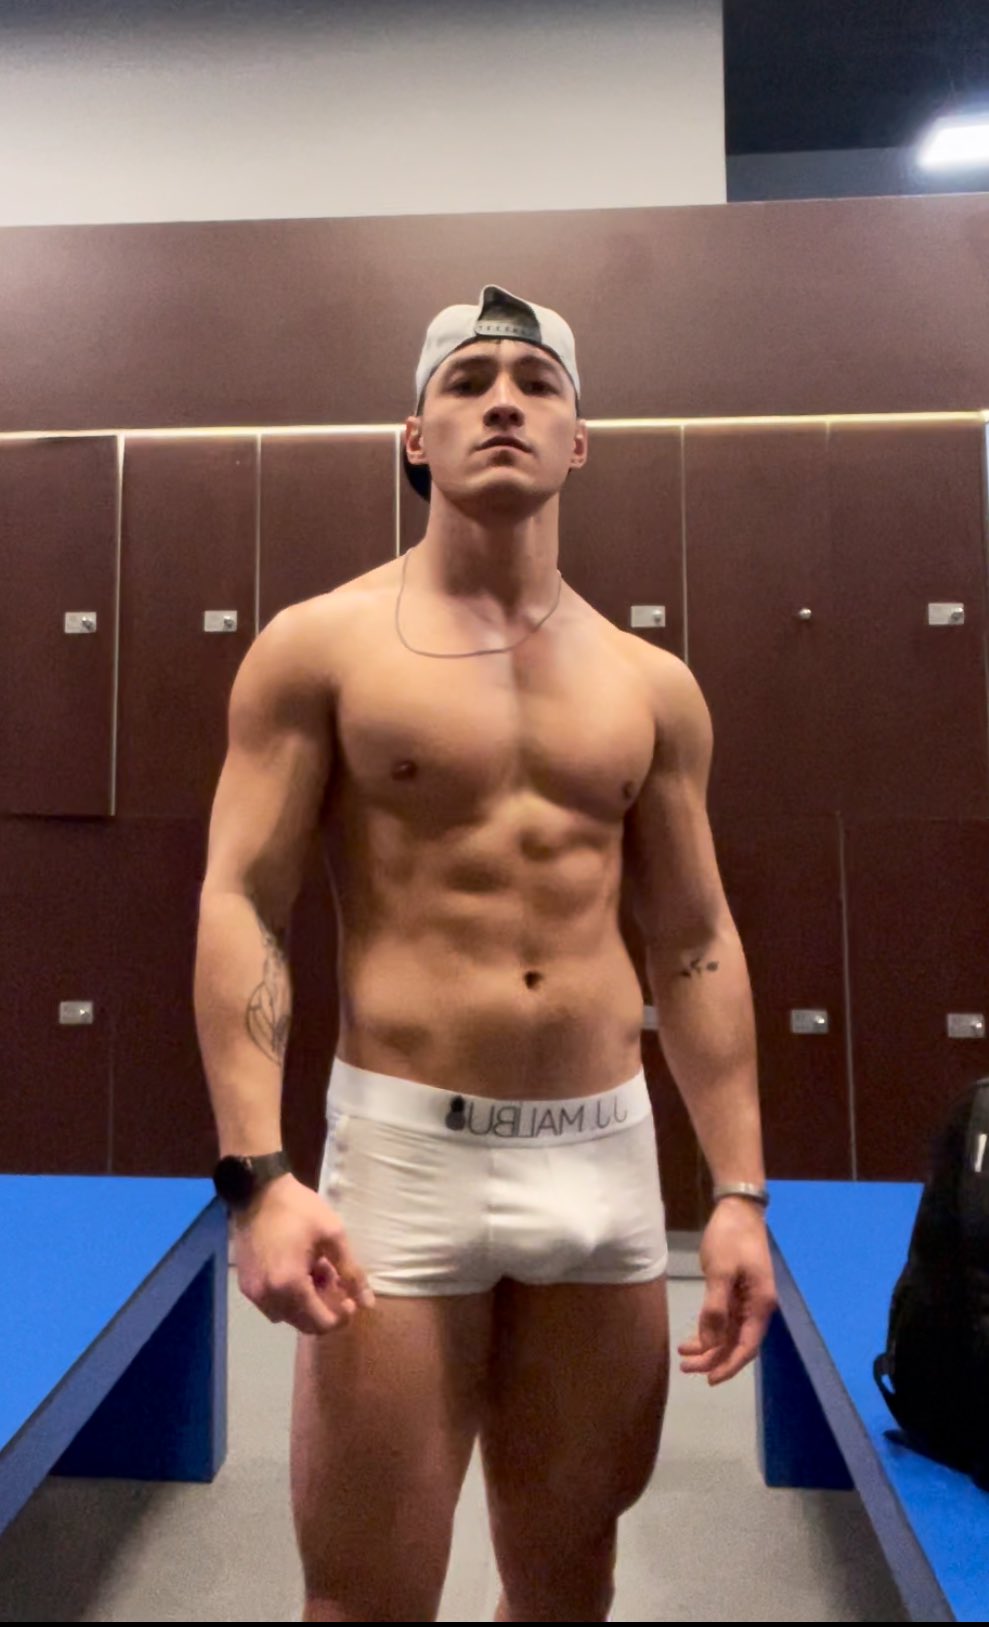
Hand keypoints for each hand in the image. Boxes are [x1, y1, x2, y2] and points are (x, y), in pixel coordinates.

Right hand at [232, 1173, 375, 1336]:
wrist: (258, 1191)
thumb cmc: (299, 1209)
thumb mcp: (333, 1235)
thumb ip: (351, 1272)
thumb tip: (368, 1302)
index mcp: (289, 1286)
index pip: (320, 1323)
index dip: (341, 1316)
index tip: (350, 1298)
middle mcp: (268, 1297)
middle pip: (303, 1324)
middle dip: (324, 1309)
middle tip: (334, 1282)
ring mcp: (253, 1293)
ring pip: (288, 1316)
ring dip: (306, 1304)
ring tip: (315, 1272)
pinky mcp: (245, 1285)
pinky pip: (272, 1305)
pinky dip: (288, 1298)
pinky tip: (296, 1271)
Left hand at [677, 1198, 777, 1384]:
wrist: (738, 1209)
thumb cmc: (731, 1237)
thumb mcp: (720, 1272)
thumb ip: (716, 1308)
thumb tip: (711, 1342)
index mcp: (760, 1305)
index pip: (747, 1346)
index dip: (729, 1365)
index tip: (710, 1379)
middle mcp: (757, 1307)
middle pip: (737, 1343)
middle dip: (714, 1359)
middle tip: (687, 1368)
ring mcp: (747, 1300)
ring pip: (729, 1334)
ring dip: (709, 1347)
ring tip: (684, 1356)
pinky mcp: (737, 1292)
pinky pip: (725, 1320)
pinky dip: (709, 1330)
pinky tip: (692, 1337)